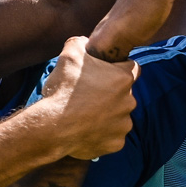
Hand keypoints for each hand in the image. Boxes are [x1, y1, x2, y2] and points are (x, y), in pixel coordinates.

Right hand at [40, 36, 138, 159]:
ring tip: (84, 114)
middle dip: (110, 93)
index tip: (104, 72)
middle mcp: (130, 101)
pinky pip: (112, 136)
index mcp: (123, 78)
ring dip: (107, 114)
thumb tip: (85, 42)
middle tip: (88, 96)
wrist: (53, 127)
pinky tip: (85, 130)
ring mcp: (124, 124)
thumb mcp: (69, 54)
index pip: (132, 68)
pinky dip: (102, 133)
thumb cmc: (62, 89)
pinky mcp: (117, 143)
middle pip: (124, 94)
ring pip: (119, 116)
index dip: (118, 68)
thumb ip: (81, 43)